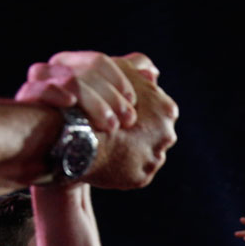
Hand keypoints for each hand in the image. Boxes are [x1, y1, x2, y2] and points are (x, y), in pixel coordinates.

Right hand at [17, 51, 148, 132]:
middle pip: (87, 70)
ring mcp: (38, 83)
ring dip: (94, 102)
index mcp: (73, 66)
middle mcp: (55, 70)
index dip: (120, 79)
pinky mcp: (26, 100)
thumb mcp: (108, 112)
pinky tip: (72, 107)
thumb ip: (128, 89)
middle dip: (111, 96)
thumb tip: (152, 73)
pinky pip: (40, 89)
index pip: (99, 62)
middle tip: (129, 121)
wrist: (53, 160)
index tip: (134, 101)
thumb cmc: (83, 134)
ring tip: (112, 127)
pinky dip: (57, 94)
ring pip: (70, 79)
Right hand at [83, 57, 177, 189]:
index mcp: (166, 110)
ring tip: (112, 141)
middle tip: (118, 126)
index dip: (138, 105)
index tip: (122, 106)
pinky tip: (110, 156)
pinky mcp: (141, 178)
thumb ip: (137, 67)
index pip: (157, 107)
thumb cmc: (95, 96)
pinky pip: (135, 169)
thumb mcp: (115, 70)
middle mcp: (167, 136)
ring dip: (133, 147)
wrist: (77, 133)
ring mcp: (154, 159)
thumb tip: (153, 73)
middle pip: (154, 130)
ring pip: (145, 151)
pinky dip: (124, 164)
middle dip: (141, 128)